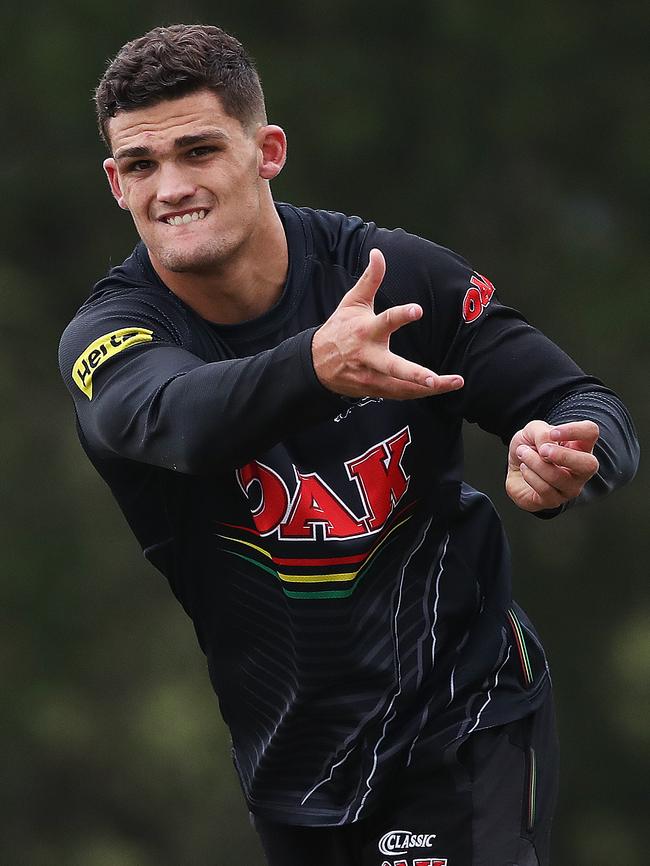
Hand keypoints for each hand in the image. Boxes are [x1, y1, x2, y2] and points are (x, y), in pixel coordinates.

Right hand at [312, 249, 463, 399]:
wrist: (315, 364)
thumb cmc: (339, 329)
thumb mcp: (352, 301)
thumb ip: (371, 279)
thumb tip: (378, 252)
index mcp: (365, 330)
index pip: (385, 321)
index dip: (401, 315)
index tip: (417, 310)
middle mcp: (368, 356)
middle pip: (393, 367)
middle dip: (415, 374)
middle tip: (435, 378)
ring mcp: (371, 376)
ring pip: (401, 387)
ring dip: (428, 388)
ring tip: (454, 383)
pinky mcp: (374, 390)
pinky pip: (400, 393)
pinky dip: (420, 392)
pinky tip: (440, 388)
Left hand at [506, 420, 599, 511]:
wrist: (514, 467)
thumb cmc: (530, 447)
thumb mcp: (532, 431)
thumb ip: (542, 433)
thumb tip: (547, 447)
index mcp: (580, 445)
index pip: (591, 432)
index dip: (574, 430)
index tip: (553, 433)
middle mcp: (581, 468)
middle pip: (589, 464)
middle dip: (563, 456)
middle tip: (543, 450)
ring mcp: (570, 487)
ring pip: (558, 477)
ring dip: (535, 463)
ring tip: (523, 454)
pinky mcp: (554, 500)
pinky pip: (545, 489)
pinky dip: (529, 475)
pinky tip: (524, 469)